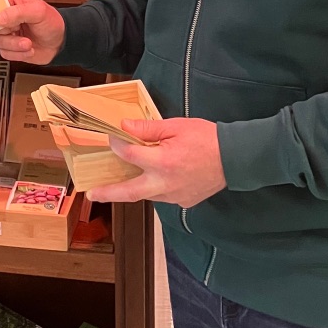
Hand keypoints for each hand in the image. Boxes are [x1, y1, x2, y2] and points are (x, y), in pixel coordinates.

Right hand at [0, 0, 65, 65]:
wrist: (61, 43)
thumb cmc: (52, 22)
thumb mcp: (38, 11)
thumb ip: (17, 12)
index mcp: (11, 2)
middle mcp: (6, 17)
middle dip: (6, 32)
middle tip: (18, 30)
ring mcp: (8, 33)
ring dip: (15, 45)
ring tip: (28, 43)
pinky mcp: (11, 48)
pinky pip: (5, 53)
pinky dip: (18, 54)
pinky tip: (29, 49)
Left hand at [86, 117, 226, 206]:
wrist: (235, 158)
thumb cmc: (206, 138)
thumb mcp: (176, 126)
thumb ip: (147, 129)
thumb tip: (124, 128)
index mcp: (162, 163)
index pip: (129, 155)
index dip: (117, 144)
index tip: (113, 137)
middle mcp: (165, 184)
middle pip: (129, 192)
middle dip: (108, 192)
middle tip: (92, 193)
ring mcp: (175, 196)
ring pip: (146, 195)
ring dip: (132, 188)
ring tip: (118, 184)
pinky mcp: (184, 201)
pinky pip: (162, 196)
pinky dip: (154, 188)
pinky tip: (153, 179)